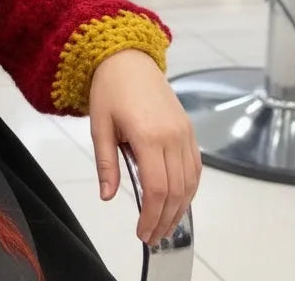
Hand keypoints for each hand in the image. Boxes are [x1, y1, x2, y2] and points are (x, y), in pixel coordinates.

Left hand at [88, 49, 199, 245]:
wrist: (127, 58)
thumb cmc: (108, 89)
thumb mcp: (99, 126)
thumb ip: (106, 163)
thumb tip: (107, 196)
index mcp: (148, 136)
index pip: (157, 189)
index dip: (151, 216)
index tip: (142, 233)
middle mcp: (172, 136)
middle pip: (177, 191)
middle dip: (166, 220)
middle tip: (152, 237)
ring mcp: (184, 133)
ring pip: (190, 183)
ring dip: (180, 209)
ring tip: (163, 226)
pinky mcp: (189, 130)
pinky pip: (195, 168)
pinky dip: (188, 189)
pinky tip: (176, 201)